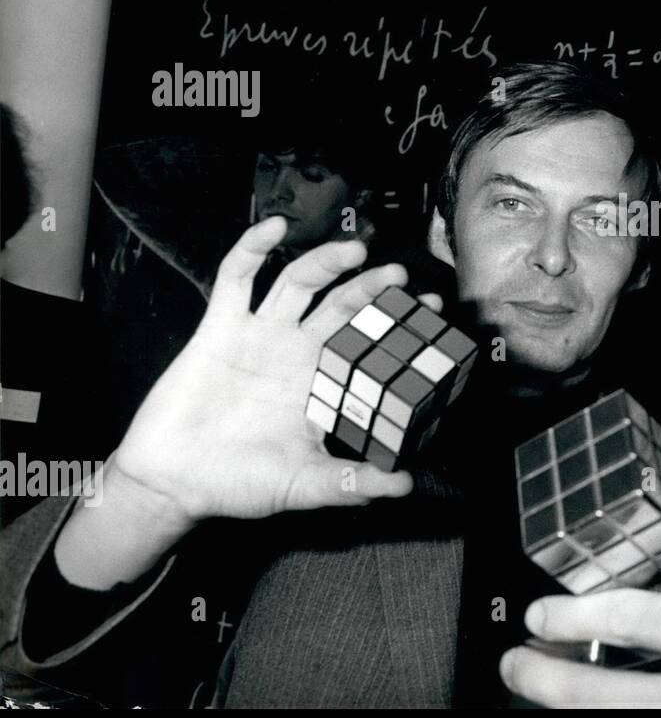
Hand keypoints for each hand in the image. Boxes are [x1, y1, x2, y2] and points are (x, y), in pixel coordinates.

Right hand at [109, 217, 423, 525]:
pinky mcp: (219, 327)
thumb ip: (350, 483)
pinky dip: (252, 249)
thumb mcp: (303, 484)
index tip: (432, 308)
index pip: (370, 344)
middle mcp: (296, 353)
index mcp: (322, 385)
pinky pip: (236, 279)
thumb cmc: (238, 486)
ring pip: (298, 284)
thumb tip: (405, 489)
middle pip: (342, 307)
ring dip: (325, 262)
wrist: (171, 484)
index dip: (398, 325)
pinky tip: (274, 228)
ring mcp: (259, 336)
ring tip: (354, 251)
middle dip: (372, 289)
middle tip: (400, 276)